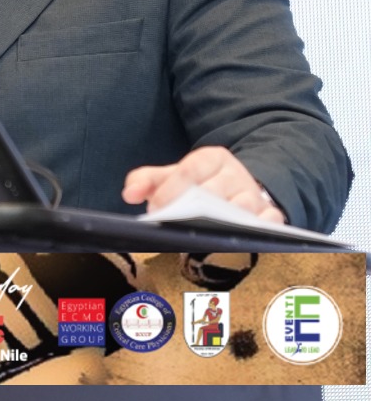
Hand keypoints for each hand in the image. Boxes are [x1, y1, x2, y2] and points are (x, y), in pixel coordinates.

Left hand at [122, 146, 285, 222]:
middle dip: (190, 210)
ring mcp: (255, 195)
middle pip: (214, 191)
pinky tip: (235, 241)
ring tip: (199, 237)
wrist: (240, 190)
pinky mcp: (271, 215)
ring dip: (219, 224)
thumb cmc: (201, 186)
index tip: (155, 209)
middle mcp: (236, 174)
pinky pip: (269, 223)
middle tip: (172, 226)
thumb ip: (147, 181)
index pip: (190, 170)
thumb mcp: (174, 177)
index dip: (170, 190)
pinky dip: (256, 231)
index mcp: (212, 158)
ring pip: (241, 207)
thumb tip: (129, 194)